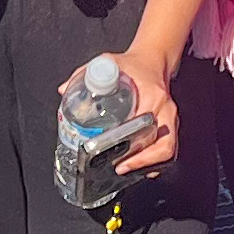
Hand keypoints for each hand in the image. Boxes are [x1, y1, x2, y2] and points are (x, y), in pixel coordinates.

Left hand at [93, 43, 182, 176]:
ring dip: (148, 165)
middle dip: (141, 162)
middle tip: (119, 168)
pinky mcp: (169, 127)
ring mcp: (170, 120)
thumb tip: (63, 90)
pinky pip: (168, 150)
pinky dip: (155, 162)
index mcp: (153, 95)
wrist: (152, 63)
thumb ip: (85, 75)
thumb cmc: (132, 66)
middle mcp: (165, 110)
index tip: (120, 154)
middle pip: (162, 145)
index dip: (136, 145)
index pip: (147, 125)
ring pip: (168, 151)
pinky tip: (140, 169)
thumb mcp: (108, 63)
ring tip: (127, 170)